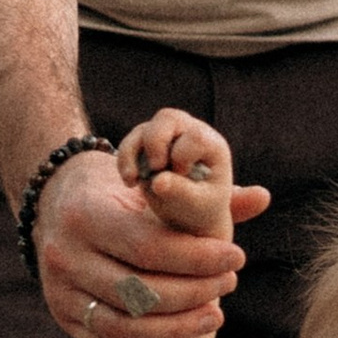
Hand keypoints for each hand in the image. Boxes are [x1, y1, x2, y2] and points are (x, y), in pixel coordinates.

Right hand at [35, 141, 268, 337]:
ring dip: (175, 328)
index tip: (237, 257)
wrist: (58, 202)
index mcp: (85, 215)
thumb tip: (263, 198)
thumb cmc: (118, 191)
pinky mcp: (64, 318)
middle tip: (230, 284)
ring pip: (122, 325)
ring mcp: (60, 291)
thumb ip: (201, 196)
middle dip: (192, 292)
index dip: (197, 258)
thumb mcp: (150, 185)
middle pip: (138, 290)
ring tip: (216, 316)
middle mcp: (65, 256)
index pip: (148, 247)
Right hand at [117, 108, 236, 240]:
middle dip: (156, 143)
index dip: (182, 155)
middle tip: (156, 167)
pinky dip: (124, 160)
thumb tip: (158, 181)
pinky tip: (130, 181)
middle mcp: (191, 133)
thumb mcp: (196, 206)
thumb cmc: (198, 211)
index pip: (195, 136)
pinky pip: (130, 141)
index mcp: (213, 146)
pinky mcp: (148, 144)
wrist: (184, 219)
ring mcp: (168, 136)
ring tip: (133, 180)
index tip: (181, 175)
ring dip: (133, 153)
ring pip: (145, 128)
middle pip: (168, 118)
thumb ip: (181, 192)